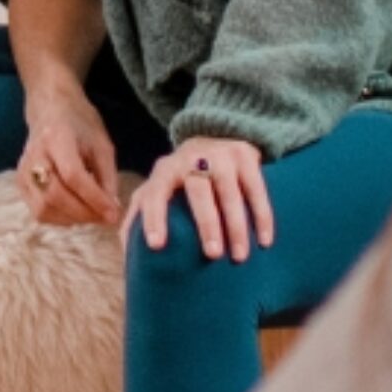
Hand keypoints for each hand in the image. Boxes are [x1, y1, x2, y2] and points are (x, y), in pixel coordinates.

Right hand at [12, 80, 120, 226]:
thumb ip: (108, 177)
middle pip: (54, 195)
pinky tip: (74, 212)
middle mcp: (34, 155)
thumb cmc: (79, 123)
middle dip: (83, 213)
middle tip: (105, 217)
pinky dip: (58, 218)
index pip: (73, 176)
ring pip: (43, 208)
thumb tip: (112, 210)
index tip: (114, 214)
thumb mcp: (102, 144)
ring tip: (91, 215)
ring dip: (71, 219)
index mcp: (56, 138)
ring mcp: (22, 170)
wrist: (49, 109)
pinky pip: (37, 211)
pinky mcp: (19, 183)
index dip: (94, 199)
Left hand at [128, 136, 275, 261]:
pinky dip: (262, 216)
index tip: (156, 247)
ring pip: (230, 193)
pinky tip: (264, 241)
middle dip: (206, 224)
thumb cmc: (179, 177)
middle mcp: (189, 160)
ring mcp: (219, 156)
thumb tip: (127, 252)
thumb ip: (139, 215)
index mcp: (163, 171)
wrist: (213, 135)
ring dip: (236, 226)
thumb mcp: (156, 188)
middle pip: (198, 193)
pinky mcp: (245, 156)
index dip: (153, 220)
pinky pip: (256, 189)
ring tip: (239, 256)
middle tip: (212, 255)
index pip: (154, 195)